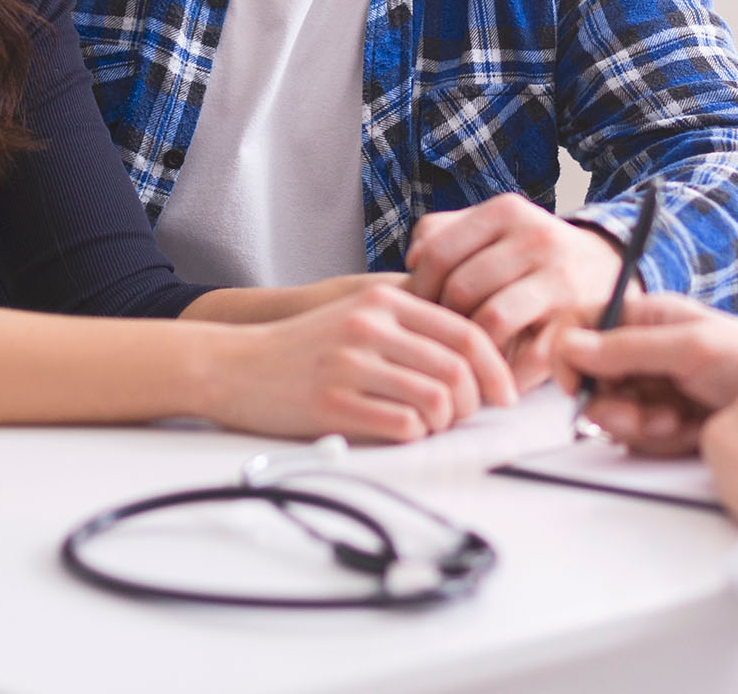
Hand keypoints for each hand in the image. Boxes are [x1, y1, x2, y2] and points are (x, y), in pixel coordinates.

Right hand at [209, 284, 519, 443]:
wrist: (233, 365)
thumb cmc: (302, 348)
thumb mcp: (356, 316)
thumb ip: (409, 325)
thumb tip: (475, 354)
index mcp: (382, 302)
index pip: (465, 331)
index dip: (495, 367)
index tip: (504, 392)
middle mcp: (369, 327)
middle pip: (458, 369)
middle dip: (474, 403)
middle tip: (465, 417)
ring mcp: (350, 365)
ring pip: (436, 401)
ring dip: (444, 422)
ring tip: (430, 425)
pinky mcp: (332, 404)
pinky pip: (402, 426)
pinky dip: (415, 436)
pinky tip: (402, 432)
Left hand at [404, 194, 624, 385]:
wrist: (607, 266)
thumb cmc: (533, 253)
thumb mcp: (495, 227)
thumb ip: (444, 233)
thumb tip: (411, 263)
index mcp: (506, 213)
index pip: (438, 254)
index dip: (418, 290)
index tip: (417, 313)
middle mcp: (535, 239)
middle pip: (461, 289)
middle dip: (444, 322)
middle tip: (441, 341)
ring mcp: (561, 280)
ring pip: (492, 321)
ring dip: (473, 349)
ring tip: (467, 360)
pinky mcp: (580, 320)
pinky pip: (530, 357)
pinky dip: (508, 373)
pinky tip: (500, 376)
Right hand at [553, 292, 737, 454]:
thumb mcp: (690, 348)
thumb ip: (628, 348)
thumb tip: (572, 345)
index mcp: (646, 318)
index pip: (582, 327)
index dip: (570, 356)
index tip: (576, 383)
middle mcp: (645, 351)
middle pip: (592, 380)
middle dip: (612, 404)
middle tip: (638, 415)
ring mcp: (655, 387)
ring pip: (613, 413)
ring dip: (639, 424)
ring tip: (672, 420)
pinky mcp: (667, 420)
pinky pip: (639, 437)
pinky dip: (660, 439)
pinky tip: (687, 431)